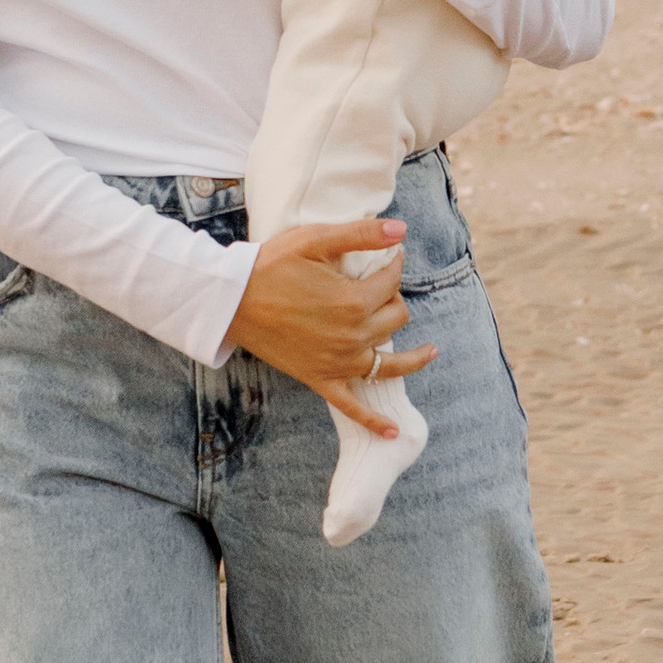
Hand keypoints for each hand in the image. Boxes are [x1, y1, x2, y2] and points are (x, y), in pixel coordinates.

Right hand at [224, 219, 431, 437]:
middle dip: (394, 299)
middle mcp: (352, 337)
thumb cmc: (271, 266)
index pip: (392, 282)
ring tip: (432, 352)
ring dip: (414, 358)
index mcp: (354, 302)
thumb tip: (402, 230)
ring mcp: (338, 363)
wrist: (230, 301)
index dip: (395, 264)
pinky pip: (352, 406)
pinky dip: (374, 421)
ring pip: (389, 364)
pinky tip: (393, 432)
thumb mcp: (316, 240)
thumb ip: (362, 234)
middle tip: (381, 287)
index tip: (391, 255)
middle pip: (396, 318)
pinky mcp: (320, 379)